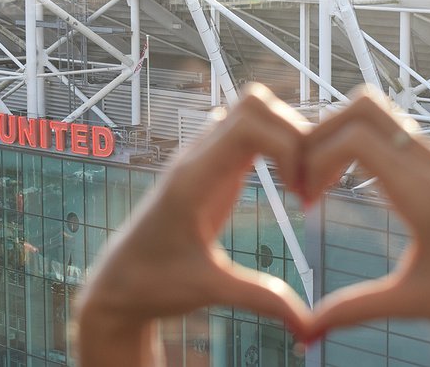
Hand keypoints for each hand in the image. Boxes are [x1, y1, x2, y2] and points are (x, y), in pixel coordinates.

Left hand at [74, 84, 310, 365]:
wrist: (119, 283)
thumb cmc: (153, 284)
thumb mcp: (209, 291)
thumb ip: (261, 299)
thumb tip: (310, 327)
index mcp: (193, 179)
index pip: (248, 123)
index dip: (289, 145)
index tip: (302, 193)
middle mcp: (195, 157)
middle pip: (254, 103)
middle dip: (295, 133)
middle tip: (309, 183)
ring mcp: (201, 157)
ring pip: (251, 111)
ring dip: (286, 135)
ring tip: (302, 183)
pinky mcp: (209, 166)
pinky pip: (247, 130)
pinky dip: (276, 144)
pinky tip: (288, 183)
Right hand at [299, 88, 429, 364]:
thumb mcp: (412, 302)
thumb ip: (356, 309)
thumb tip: (309, 329)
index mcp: (422, 191)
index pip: (356, 139)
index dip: (317, 158)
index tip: (306, 197)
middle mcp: (428, 163)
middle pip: (362, 106)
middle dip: (320, 133)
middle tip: (303, 175)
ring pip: (375, 111)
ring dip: (338, 133)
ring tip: (321, 178)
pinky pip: (387, 129)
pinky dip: (356, 141)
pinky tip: (347, 181)